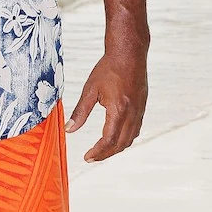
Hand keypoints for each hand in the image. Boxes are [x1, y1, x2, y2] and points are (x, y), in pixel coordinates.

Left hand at [65, 48, 147, 162]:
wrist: (129, 53)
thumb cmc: (109, 68)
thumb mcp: (90, 89)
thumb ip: (80, 112)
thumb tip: (69, 129)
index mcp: (118, 110)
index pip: (108, 140)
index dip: (97, 152)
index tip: (87, 157)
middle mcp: (132, 114)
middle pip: (120, 144)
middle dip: (106, 154)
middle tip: (91, 157)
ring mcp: (139, 111)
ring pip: (130, 139)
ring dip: (116, 148)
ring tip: (102, 151)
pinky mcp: (142, 107)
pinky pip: (136, 130)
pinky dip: (125, 138)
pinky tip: (116, 137)